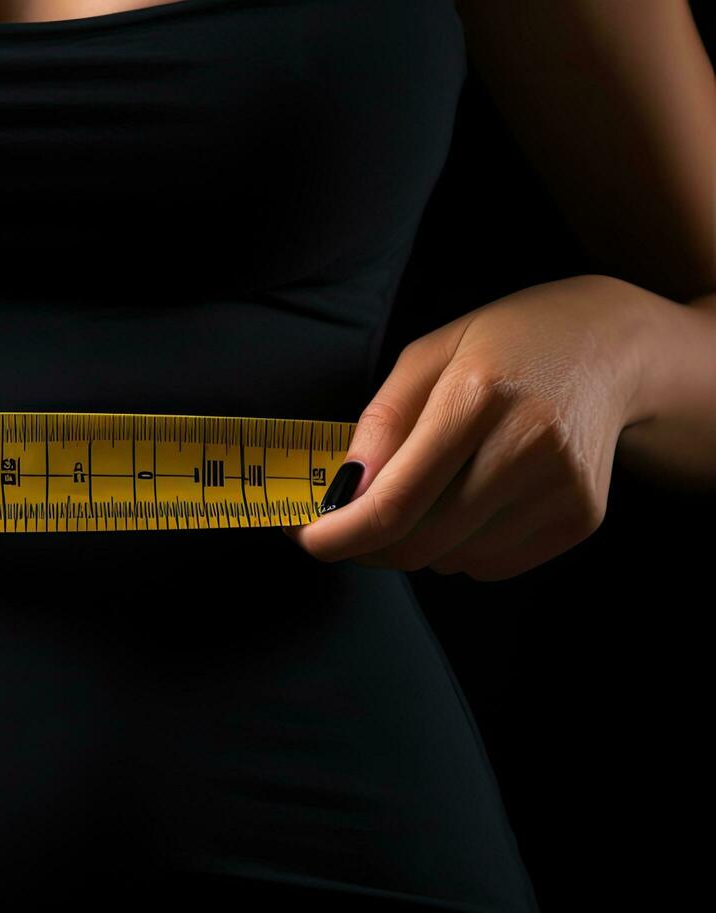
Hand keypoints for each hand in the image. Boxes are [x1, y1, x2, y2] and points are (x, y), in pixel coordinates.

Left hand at [282, 274, 648, 580]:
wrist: (608, 349)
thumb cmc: (503, 346)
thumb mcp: (427, 356)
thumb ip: (380, 423)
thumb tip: (342, 490)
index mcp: (478, 395)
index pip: (395, 500)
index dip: (340, 534)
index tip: (306, 539)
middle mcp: (528, 446)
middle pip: (419, 541)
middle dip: (366, 543)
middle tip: (347, 521)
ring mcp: (560, 488)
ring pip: (450, 560)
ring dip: (416, 543)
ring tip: (427, 491)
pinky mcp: (581, 518)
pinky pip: (490, 566)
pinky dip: (460, 549)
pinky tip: (471, 500)